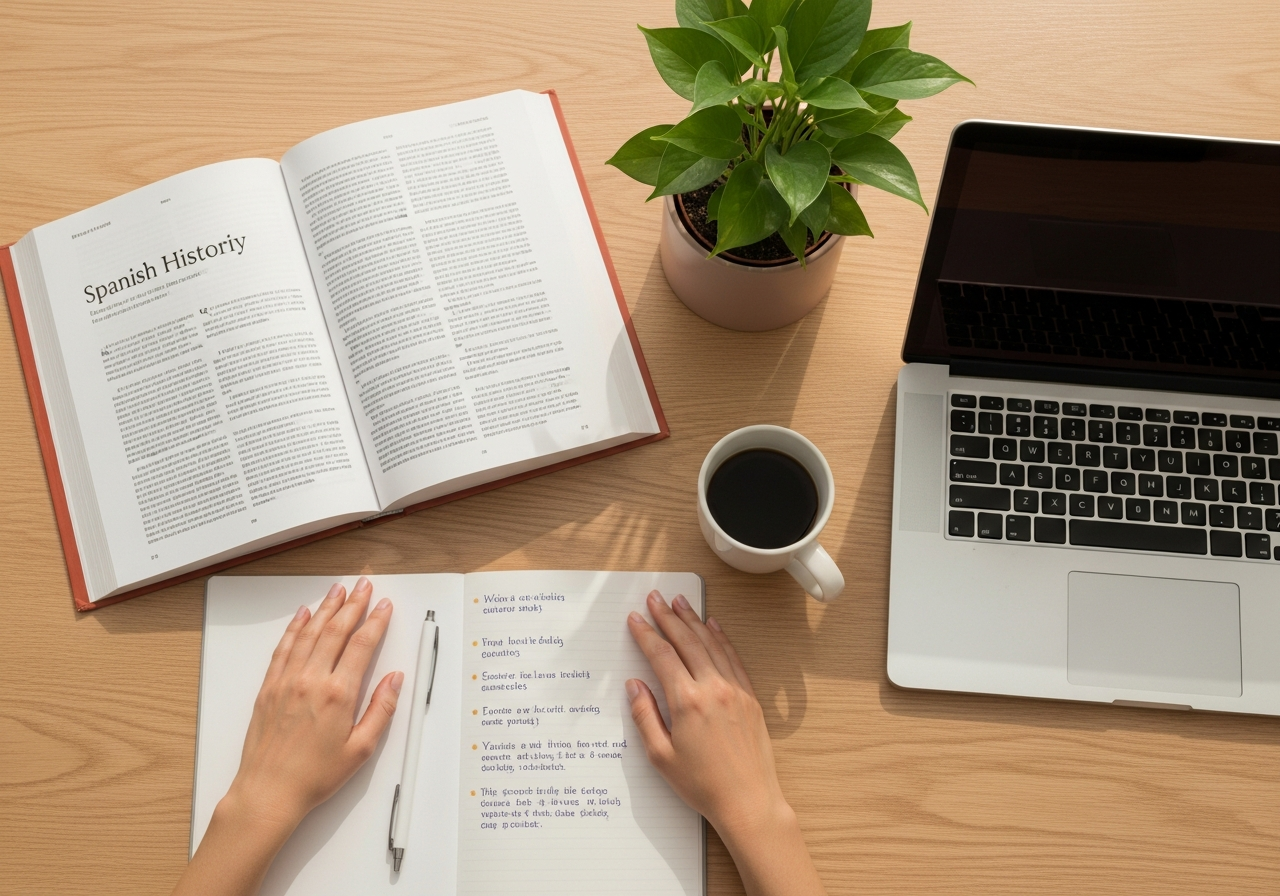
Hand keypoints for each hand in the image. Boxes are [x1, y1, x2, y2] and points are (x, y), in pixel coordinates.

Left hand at [173, 577, 400, 895]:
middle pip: (336, 631)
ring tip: (337, 591)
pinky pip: (284, 648)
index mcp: (339, 694)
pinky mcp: (269, 688)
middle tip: (363, 585)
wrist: (268, 792)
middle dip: (353, 604)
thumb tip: (394, 680)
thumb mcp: (361, 749)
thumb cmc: (314, 776)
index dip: (375, 621)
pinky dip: (294, 628)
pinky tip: (303, 616)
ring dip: (326, 609)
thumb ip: (381, 710)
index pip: (362, 645)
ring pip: (309, 633)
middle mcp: (312, 680)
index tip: (384, 606)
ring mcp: (287, 681)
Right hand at [627, 591, 824, 895]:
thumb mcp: (661, 756)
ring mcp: (734, 689)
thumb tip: (635, 686)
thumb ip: (645, 716)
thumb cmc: (703, 784)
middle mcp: (713, 688)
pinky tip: (713, 625)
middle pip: (686, 641)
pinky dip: (721, 637)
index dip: (646, 634)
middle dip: (668, 617)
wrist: (748, 800)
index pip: (662, 655)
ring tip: (680, 602)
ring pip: (711, 643)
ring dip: (693, 620)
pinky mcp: (750, 696)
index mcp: (687, 701)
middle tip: (655, 599)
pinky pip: (733, 657)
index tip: (635, 619)